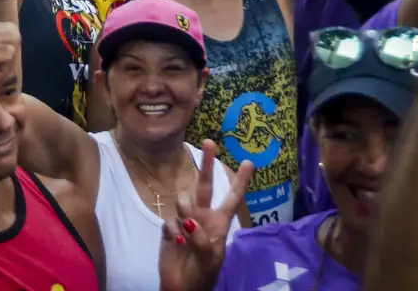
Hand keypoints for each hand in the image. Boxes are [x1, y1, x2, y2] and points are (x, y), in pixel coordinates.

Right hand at [158, 140, 253, 290]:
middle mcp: (202, 217)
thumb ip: (203, 239)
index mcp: (219, 223)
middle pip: (204, 186)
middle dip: (207, 164)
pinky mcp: (168, 228)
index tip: (249, 162)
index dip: (240, 181)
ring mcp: (184, 221)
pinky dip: (171, 231)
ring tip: (184, 233)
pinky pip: (169, 220)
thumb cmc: (203, 274)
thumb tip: (188, 221)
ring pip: (182, 200)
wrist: (181, 287)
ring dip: (184, 210)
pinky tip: (174, 243)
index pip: (231, 198)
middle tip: (209, 142)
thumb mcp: (210, 258)